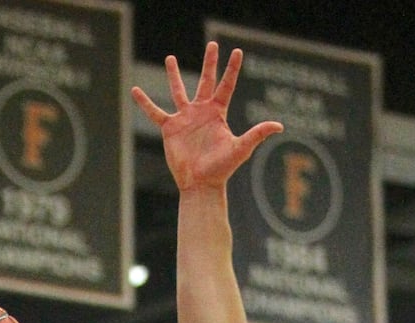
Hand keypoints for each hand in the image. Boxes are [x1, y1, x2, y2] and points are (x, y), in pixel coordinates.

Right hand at [131, 40, 281, 191]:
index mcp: (217, 114)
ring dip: (173, 75)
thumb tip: (279, 125)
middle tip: (212, 45)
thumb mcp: (241, 148)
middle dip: (209, 64)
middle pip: (205, 81)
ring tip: (170, 58)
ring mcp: (185, 119)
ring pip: (178, 91)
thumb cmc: (221, 169)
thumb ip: (257, 134)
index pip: (226, 86)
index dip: (232, 69)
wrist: (200, 184)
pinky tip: (135, 91)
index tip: (237, 51)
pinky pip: (155, 112)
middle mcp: (201, 112)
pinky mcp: (170, 128)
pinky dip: (145, 103)